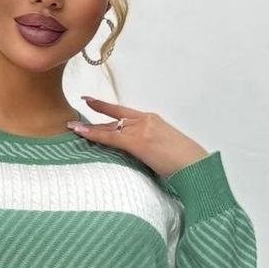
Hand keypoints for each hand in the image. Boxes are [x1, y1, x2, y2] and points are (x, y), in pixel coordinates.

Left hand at [67, 96, 210, 177]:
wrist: (196, 166)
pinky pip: (110, 137)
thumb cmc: (186, 163)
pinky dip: (94, 135)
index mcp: (154, 121)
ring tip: (72, 126)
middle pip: (114, 118)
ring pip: (109, 127)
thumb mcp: (166, 148)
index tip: (93, 101)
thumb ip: (151, 146)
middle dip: (95, 112)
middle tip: (79, 109)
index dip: (108, 108)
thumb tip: (141, 155)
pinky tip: (81, 132)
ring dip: (90, 128)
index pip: (125, 113)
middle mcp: (146, 120)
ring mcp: (141, 129)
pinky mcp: (138, 141)